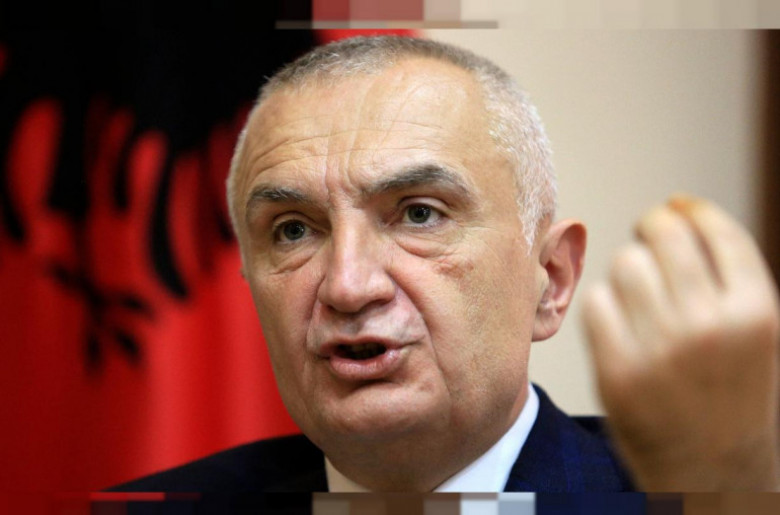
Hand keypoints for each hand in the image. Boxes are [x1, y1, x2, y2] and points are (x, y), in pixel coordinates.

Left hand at [582, 195, 779, 490]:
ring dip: (628, 271)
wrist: (713, 473)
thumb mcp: (755, 334)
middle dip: (652, 228)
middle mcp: (711, 326)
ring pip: (625, 263)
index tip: (674, 206)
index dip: (688, 209)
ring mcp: (660, 350)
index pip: (715, 229)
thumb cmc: (731, 395)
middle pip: (662, 233)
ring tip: (639, 295)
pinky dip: (603, 307)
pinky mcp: (616, 372)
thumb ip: (726, 277)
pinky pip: (596, 302)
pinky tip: (618, 325)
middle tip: (647, 239)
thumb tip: (677, 208)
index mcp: (756, 312)